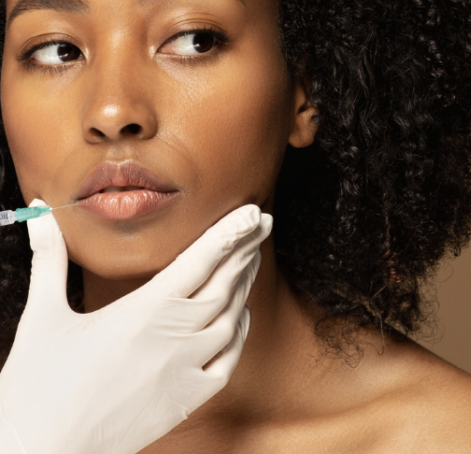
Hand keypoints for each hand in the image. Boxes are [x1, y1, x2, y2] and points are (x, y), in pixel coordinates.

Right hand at [0, 200, 269, 453]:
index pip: (200, 259)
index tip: (252, 212)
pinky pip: (229, 360)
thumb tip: (40, 219)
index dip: (230, 232)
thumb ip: (50, 262)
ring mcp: (185, 369)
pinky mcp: (188, 400)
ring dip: (244, 285)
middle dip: (246, 248)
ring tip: (251, 259)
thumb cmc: (37, 386)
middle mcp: (173, 336)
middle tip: (262, 223)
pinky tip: (241, 316)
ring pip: (231, 318)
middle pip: (224, 283)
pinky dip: (240, 333)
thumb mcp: (43, 316)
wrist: (41, 450)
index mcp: (143, 310)